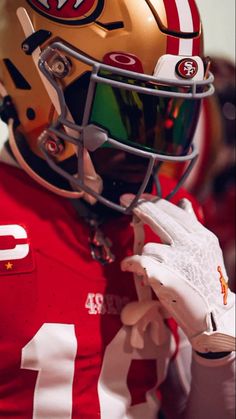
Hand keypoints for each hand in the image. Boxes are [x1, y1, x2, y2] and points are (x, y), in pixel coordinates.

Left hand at [121, 197, 235, 352]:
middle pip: (159, 217)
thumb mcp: (206, 248)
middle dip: (140, 208)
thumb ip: (193, 225)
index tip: (138, 197)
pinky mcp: (166, 277)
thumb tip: (184, 202)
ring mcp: (179, 260)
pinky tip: (128, 267)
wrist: (215, 316)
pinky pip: (139, 262)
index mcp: (202, 236)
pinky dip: (130, 264)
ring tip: (153, 269)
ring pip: (148, 246)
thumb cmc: (207, 281)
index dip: (153, 201)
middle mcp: (192, 244)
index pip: (174, 211)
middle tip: (125, 201)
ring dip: (146, 257)